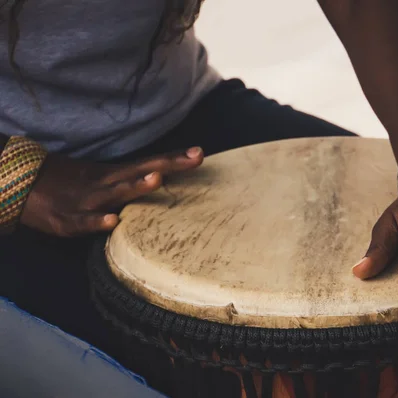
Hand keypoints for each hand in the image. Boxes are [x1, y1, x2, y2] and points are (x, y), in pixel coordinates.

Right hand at [21, 147, 203, 236]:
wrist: (21, 184)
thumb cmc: (70, 183)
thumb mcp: (102, 178)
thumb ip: (130, 181)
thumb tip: (163, 181)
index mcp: (113, 174)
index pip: (149, 163)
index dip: (174, 159)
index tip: (200, 153)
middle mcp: (105, 183)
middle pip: (141, 171)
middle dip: (169, 165)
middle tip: (195, 158)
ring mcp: (87, 200)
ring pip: (115, 194)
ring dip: (136, 187)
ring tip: (157, 180)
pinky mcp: (67, 220)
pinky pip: (85, 222)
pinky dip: (98, 222)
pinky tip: (114, 222)